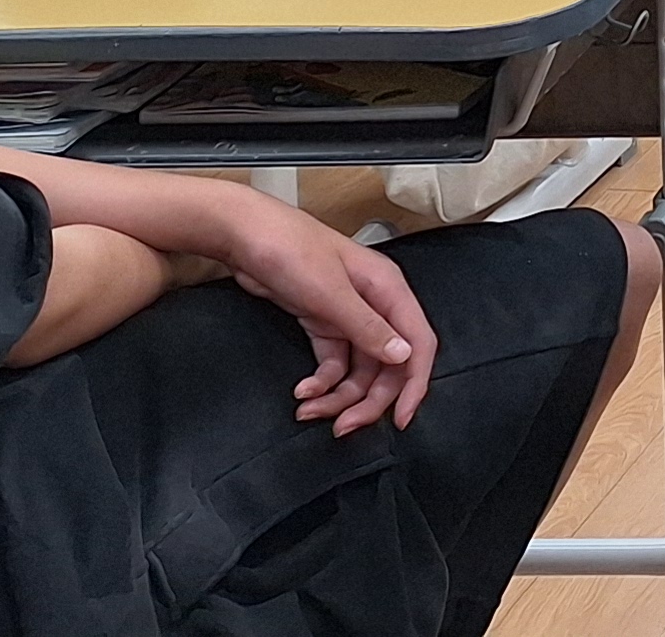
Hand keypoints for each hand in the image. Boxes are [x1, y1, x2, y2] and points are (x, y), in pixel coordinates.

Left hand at [207, 188, 437, 436]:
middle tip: (343, 426)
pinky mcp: (321, 323)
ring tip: (309, 411)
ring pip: (359, 369)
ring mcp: (347, 316)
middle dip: (368, 399)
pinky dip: (321, 382)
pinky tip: (301, 392)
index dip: (414, 384)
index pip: (418, 344)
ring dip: (339, 396)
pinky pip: (333, 363)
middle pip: (388, 364)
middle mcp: (374, 305)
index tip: (401, 420)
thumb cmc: (292, 252)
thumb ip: (368, 327)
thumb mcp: (330, 294)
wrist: (246, 236)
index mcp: (388, 291)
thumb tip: (404, 357)